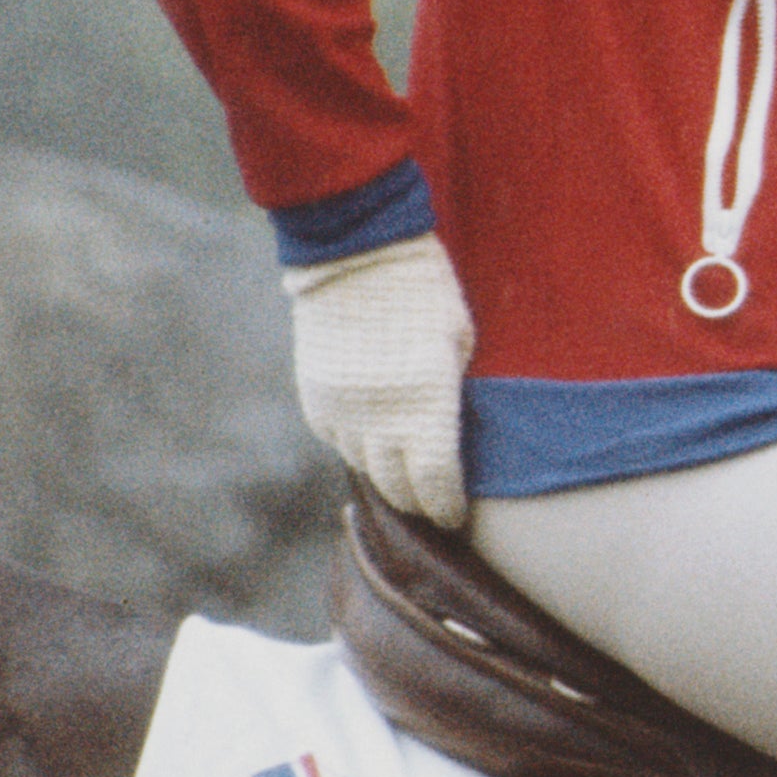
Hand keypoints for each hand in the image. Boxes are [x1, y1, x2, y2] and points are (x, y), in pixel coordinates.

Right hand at [286, 234, 473, 526]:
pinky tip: (374, 444)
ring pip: (365, 467)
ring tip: (404, 483)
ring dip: (386, 477)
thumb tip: (448, 431)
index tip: (456, 519)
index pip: (436, 483)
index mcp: (426, 408)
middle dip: (418, 502)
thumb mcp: (460, 345)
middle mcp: (380, 420)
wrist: (357, 257)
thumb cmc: (427, 294)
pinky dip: (357, 447)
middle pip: (398, 486)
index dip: (447, 508)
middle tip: (433, 508)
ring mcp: (342, 411)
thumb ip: (453, 394)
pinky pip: (337, 439)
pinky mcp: (315, 398)